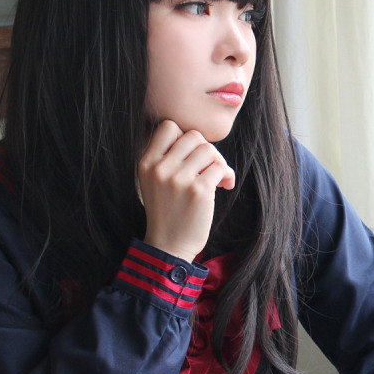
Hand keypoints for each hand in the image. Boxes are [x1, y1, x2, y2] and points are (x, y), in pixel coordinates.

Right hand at [136, 120, 234, 262]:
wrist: (168, 246)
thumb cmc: (167, 212)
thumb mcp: (154, 181)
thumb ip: (168, 158)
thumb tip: (199, 140)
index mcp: (146, 163)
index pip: (168, 127)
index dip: (185, 138)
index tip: (190, 156)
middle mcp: (160, 168)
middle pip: (194, 136)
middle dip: (206, 150)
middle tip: (208, 168)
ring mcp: (179, 179)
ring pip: (209, 150)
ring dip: (218, 162)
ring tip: (216, 178)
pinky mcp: (199, 191)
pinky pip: (221, 168)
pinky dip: (227, 175)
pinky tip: (225, 186)